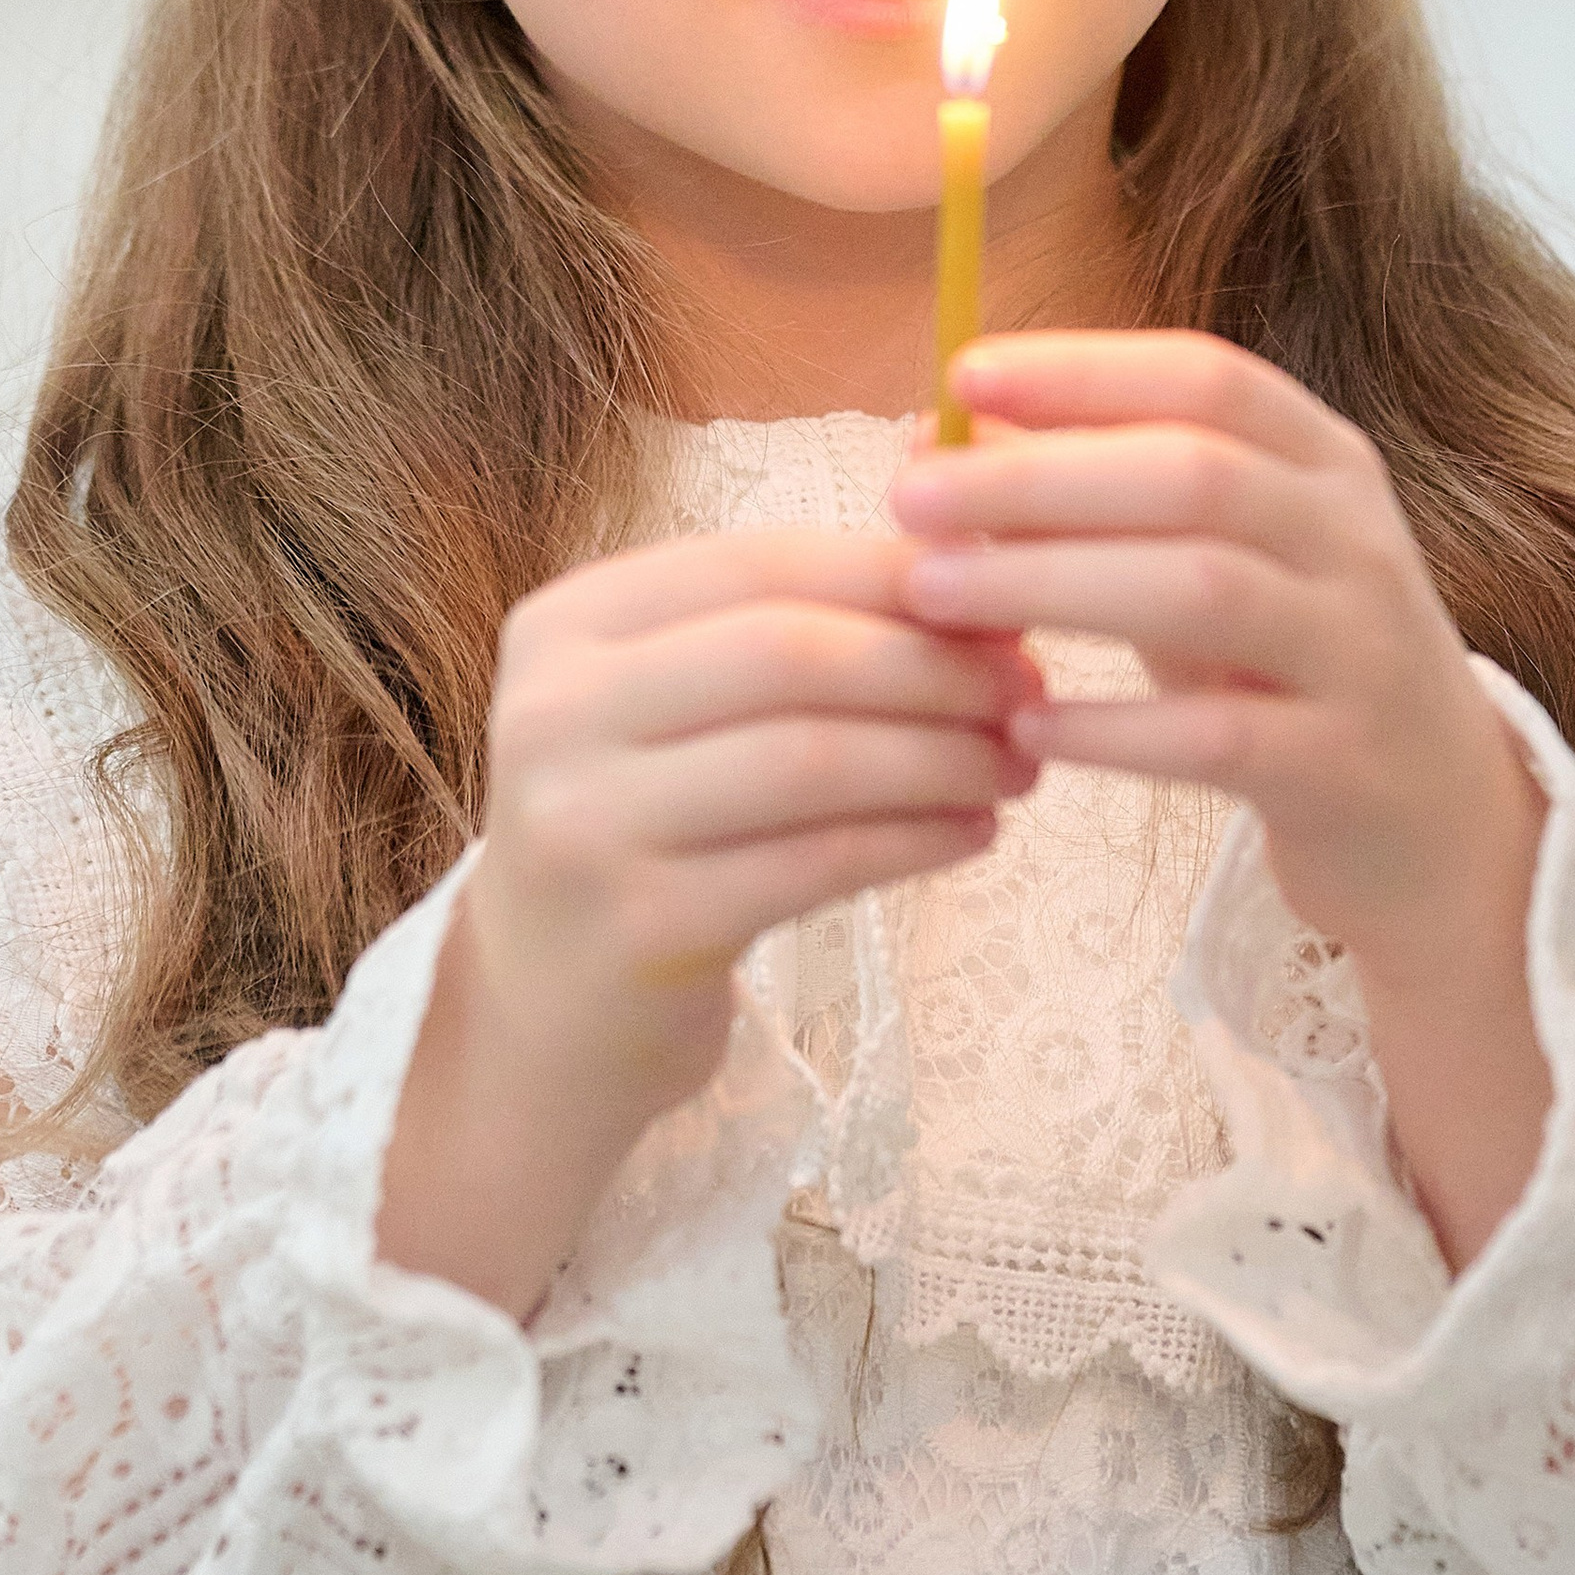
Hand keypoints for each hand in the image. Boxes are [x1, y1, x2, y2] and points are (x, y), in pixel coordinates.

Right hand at [376, 529, 1040, 1311]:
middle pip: (789, 652)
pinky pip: (815, 862)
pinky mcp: (640, 926)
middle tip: (1029, 689)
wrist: (545, 1013)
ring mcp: (584, 823)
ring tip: (1016, 765)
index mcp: (566, 625)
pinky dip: (913, 839)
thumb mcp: (682, 710)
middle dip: (931, 665)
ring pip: (809, 758)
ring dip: (939, 755)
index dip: (896, 576)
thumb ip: (795, 632)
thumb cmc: (648, 831)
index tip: (1004, 603)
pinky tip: (973, 832)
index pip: (758, 562)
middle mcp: (554, 712)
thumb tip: (980, 575)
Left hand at [887, 332, 1551, 1267]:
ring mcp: (1361, 652)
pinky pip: (1222, 735)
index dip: (1083, 371)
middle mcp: (1354, 539)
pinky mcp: (1345, 767)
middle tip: (910, 499)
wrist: (1437, 823)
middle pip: (1195, 474)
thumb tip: (932, 434)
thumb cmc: (1284, 665)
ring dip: (1055, 584)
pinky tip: (1027, 727)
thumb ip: (1092, 495)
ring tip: (934, 597)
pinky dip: (1117, 727)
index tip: (963, 374)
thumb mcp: (1208, 559)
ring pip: (1206, 589)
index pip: (1206, 377)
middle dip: (1039, 477)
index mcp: (1325, 462)